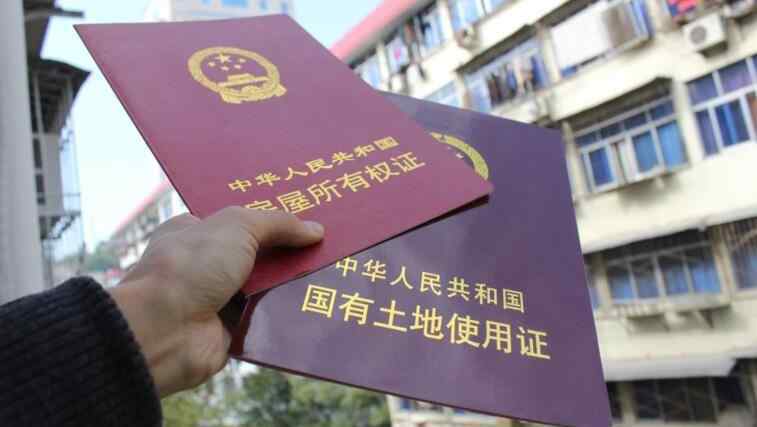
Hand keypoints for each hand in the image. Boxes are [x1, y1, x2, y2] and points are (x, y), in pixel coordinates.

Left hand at [109, 207, 323, 396]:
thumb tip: (315, 230)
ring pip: (267, 286)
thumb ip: (278, 224)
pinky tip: (319, 304)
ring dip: (292, 283)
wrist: (165, 331)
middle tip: (328, 243)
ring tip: (335, 272)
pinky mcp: (232, 329)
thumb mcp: (237, 227)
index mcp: (195, 232)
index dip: (271, 217)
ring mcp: (218, 298)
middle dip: (288, 251)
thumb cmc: (191, 267)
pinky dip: (288, 314)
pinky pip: (269, 318)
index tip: (305, 214)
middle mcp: (206, 264)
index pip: (239, 221)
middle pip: (258, 253)